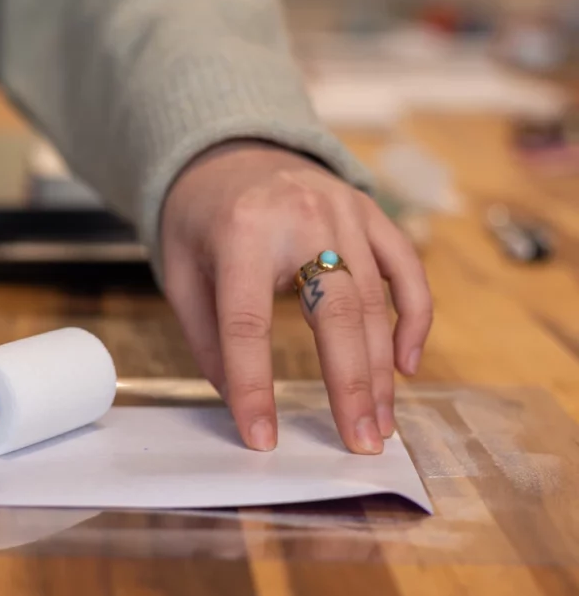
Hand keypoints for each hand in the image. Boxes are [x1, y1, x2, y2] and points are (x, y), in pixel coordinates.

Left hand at [161, 142, 431, 453]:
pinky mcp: (370, 212)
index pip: (247, 323)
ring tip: (380, 424)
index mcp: (240, 233)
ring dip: (381, 369)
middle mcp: (300, 217)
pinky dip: (413, 318)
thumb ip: (206, 336)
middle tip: (361, 443)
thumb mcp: (181, 273)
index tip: (262, 438)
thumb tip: (236, 400)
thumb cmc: (200, 220)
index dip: (254, 385)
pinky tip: (406, 365)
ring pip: (374, 300)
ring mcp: (344, 210)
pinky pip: (405, 269)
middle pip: (334, 312)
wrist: (230, 152)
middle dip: (350, 386)